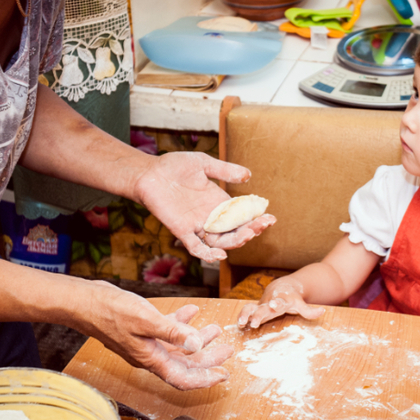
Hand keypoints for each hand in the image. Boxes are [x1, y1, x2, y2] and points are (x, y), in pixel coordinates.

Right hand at [87, 282, 232, 389]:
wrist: (86, 302)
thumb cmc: (112, 311)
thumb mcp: (147, 320)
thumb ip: (173, 332)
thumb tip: (196, 344)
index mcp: (151, 359)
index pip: (183, 378)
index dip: (205, 379)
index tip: (223, 375)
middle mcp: (149, 354)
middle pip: (184, 363)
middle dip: (208, 358)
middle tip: (227, 349)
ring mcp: (145, 342)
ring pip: (177, 347)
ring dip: (197, 339)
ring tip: (215, 329)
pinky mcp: (141, 329)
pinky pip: (166, 331)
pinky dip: (180, 323)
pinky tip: (191, 311)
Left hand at [133, 152, 275, 262]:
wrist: (149, 173)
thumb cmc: (174, 166)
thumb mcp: (203, 164)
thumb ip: (225, 170)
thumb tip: (248, 175)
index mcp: (219, 203)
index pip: (243, 216)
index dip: (257, 219)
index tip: (270, 217)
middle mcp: (211, 217)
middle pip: (236, 231)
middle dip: (252, 230)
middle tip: (263, 225)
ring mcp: (197, 225)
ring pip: (221, 241)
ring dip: (236, 241)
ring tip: (248, 234)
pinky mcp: (181, 230)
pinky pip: (196, 247)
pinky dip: (208, 253)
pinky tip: (220, 255)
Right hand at [237, 277, 324, 328]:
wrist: (282, 288)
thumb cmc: (292, 298)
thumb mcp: (301, 303)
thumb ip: (309, 310)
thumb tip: (322, 312)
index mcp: (283, 300)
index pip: (281, 301)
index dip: (277, 303)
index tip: (274, 305)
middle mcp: (270, 301)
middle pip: (264, 308)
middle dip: (259, 314)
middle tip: (255, 322)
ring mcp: (262, 304)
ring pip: (252, 308)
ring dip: (246, 315)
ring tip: (242, 323)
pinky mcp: (255, 308)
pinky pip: (246, 311)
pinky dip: (242, 316)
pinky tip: (238, 325)